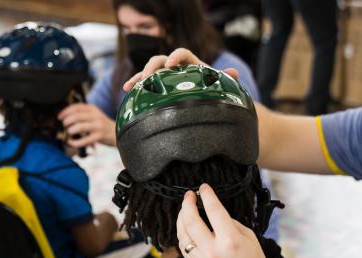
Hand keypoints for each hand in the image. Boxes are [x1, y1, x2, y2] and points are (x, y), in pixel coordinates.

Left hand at [58, 103, 116, 147]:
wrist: (118, 133)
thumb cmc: (103, 126)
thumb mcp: (94, 115)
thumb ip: (83, 114)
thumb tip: (65, 118)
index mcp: (93, 109)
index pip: (76, 107)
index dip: (65, 112)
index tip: (60, 117)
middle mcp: (96, 115)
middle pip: (76, 116)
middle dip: (67, 121)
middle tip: (64, 125)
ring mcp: (98, 126)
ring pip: (79, 126)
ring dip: (70, 130)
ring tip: (69, 133)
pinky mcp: (100, 136)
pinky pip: (84, 140)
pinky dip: (75, 142)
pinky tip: (71, 142)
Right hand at [123, 48, 239, 91]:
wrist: (208, 100)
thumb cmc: (213, 90)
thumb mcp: (220, 85)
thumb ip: (226, 77)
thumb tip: (234, 73)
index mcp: (192, 63)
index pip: (183, 53)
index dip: (176, 56)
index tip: (172, 64)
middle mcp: (176, 67)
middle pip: (161, 60)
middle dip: (152, 67)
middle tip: (148, 77)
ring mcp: (165, 76)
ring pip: (149, 71)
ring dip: (139, 76)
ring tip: (130, 86)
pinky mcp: (158, 86)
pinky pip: (144, 83)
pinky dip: (135, 85)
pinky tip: (127, 92)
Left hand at [176, 184, 280, 257]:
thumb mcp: (249, 238)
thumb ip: (229, 223)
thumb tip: (213, 212)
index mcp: (230, 240)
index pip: (214, 211)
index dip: (207, 196)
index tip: (204, 187)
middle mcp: (214, 251)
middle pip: (191, 221)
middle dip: (188, 204)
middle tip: (189, 195)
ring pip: (183, 235)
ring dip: (181, 218)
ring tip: (185, 209)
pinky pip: (184, 248)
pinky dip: (183, 235)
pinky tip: (186, 227)